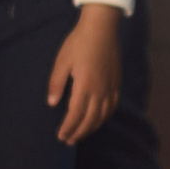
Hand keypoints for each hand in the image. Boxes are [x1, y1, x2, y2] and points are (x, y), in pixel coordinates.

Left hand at [48, 3, 123, 143]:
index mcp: (85, 85)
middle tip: (69, 140)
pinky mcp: (116, 83)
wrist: (102, 28)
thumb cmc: (78, 43)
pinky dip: (104, 116)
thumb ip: (56, 83)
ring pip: (103, 115)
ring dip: (92, 127)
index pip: (76, 114)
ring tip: (82, 133)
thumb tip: (52, 103)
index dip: (68, 127)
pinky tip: (98, 119)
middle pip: (90, 119)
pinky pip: (112, 106)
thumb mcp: (62, 61)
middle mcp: (100, 90)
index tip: (61, 136)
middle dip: (79, 132)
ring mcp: (110, 87)